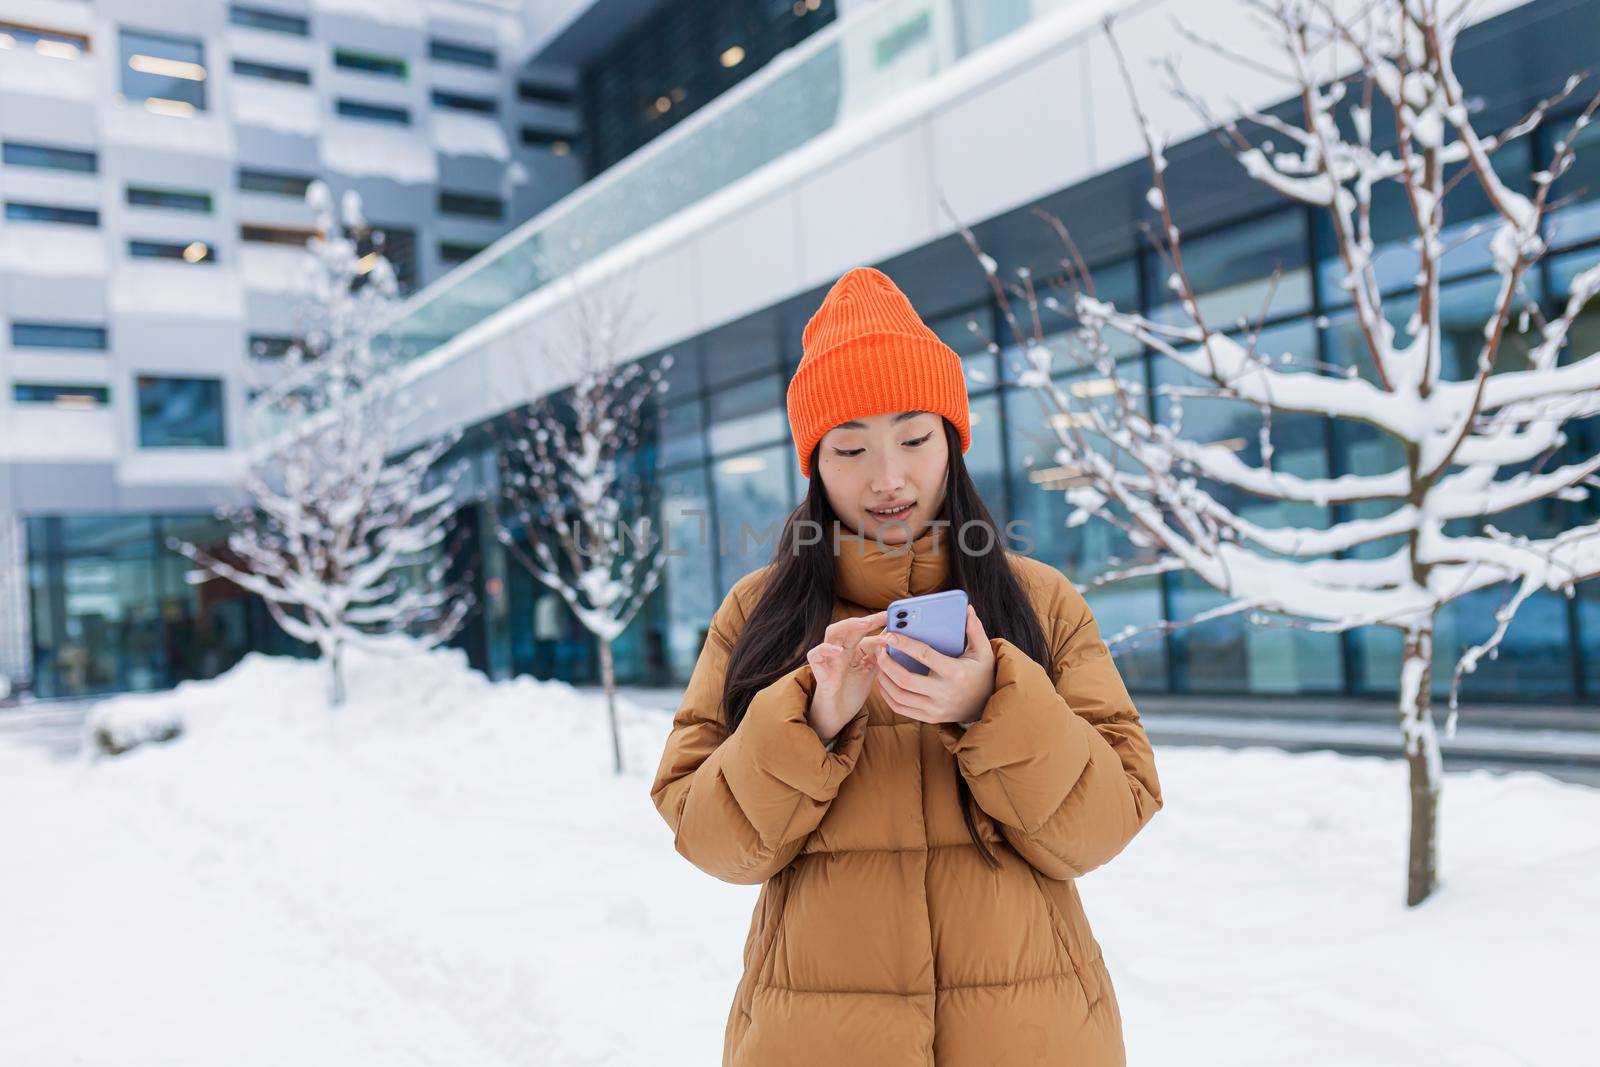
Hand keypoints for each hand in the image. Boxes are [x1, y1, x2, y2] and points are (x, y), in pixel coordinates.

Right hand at [805, 611, 887, 744]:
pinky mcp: (818, 670)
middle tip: (884, 616)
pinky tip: (839, 651)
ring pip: (832, 632)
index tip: (895, 616)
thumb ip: (881, 655)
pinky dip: (825, 649)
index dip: (878, 623)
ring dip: (848, 626)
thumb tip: (895, 638)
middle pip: (850, 626)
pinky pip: (815, 654)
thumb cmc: (852, 691)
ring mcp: (828, 657)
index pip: (864, 629)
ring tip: (864, 624)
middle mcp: (840, 648)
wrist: (838, 714)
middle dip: (867, 619)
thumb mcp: (872, 670)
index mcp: (853, 647)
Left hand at [874, 606, 995, 726]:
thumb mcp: (983, 651)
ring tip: (879, 663)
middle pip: (905, 680)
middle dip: (886, 663)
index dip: (904, 644)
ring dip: (883, 679)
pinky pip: (901, 708)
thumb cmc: (981, 674)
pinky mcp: (929, 718)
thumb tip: (967, 608)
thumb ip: (975, 629)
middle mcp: (944, 693)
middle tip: (879, 649)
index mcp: (955, 673)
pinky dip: (888, 695)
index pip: (924, 656)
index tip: (889, 635)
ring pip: (899, 696)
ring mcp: (936, 708)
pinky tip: (884, 681)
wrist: (986, 705)